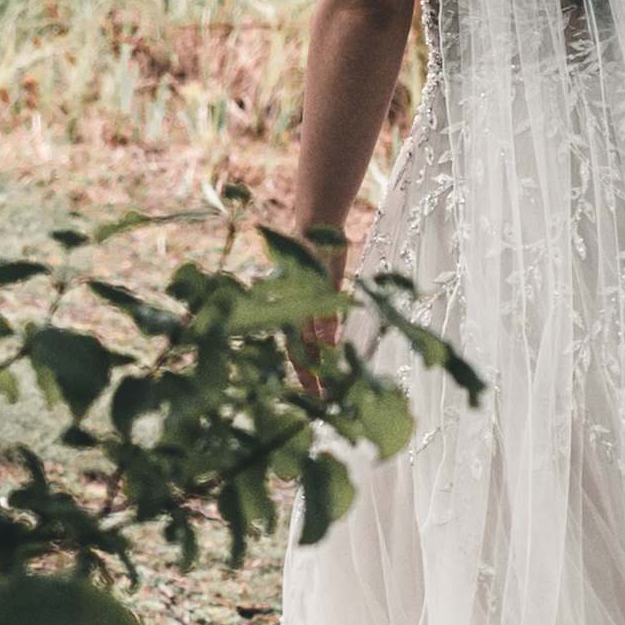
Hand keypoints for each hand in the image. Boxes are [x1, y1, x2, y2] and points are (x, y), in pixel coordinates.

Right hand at [282, 222, 350, 400]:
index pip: (299, 352)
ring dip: (314, 361)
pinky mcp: (313, 297)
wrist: (316, 224)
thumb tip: (327, 347)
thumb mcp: (326, 281)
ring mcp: (303, 304)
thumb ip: (326, 315)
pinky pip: (312, 326)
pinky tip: (328, 353)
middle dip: (310, 375)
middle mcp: (296, 310)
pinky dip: (318, 342)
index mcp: (296, 310)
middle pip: (300, 351)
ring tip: (323, 382)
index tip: (318, 396)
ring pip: (305, 341)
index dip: (308, 375)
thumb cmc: (321, 250)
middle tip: (322, 401)